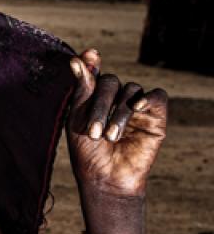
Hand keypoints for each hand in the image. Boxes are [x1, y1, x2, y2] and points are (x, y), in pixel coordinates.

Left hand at [67, 49, 166, 199]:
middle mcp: (116, 99)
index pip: (95, 75)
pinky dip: (147, 98)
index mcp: (95, 99)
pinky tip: (135, 108)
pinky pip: (156, 96)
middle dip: (100, 104)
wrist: (106, 178)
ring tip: (109, 137)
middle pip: (111, 83)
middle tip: (93, 132)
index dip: (91, 63)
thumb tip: (77, 58)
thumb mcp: (77, 119)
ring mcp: (137, 107)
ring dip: (118, 112)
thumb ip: (81, 90)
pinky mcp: (156, 116)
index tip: (89, 54)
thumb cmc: (87, 152)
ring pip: (131, 90)